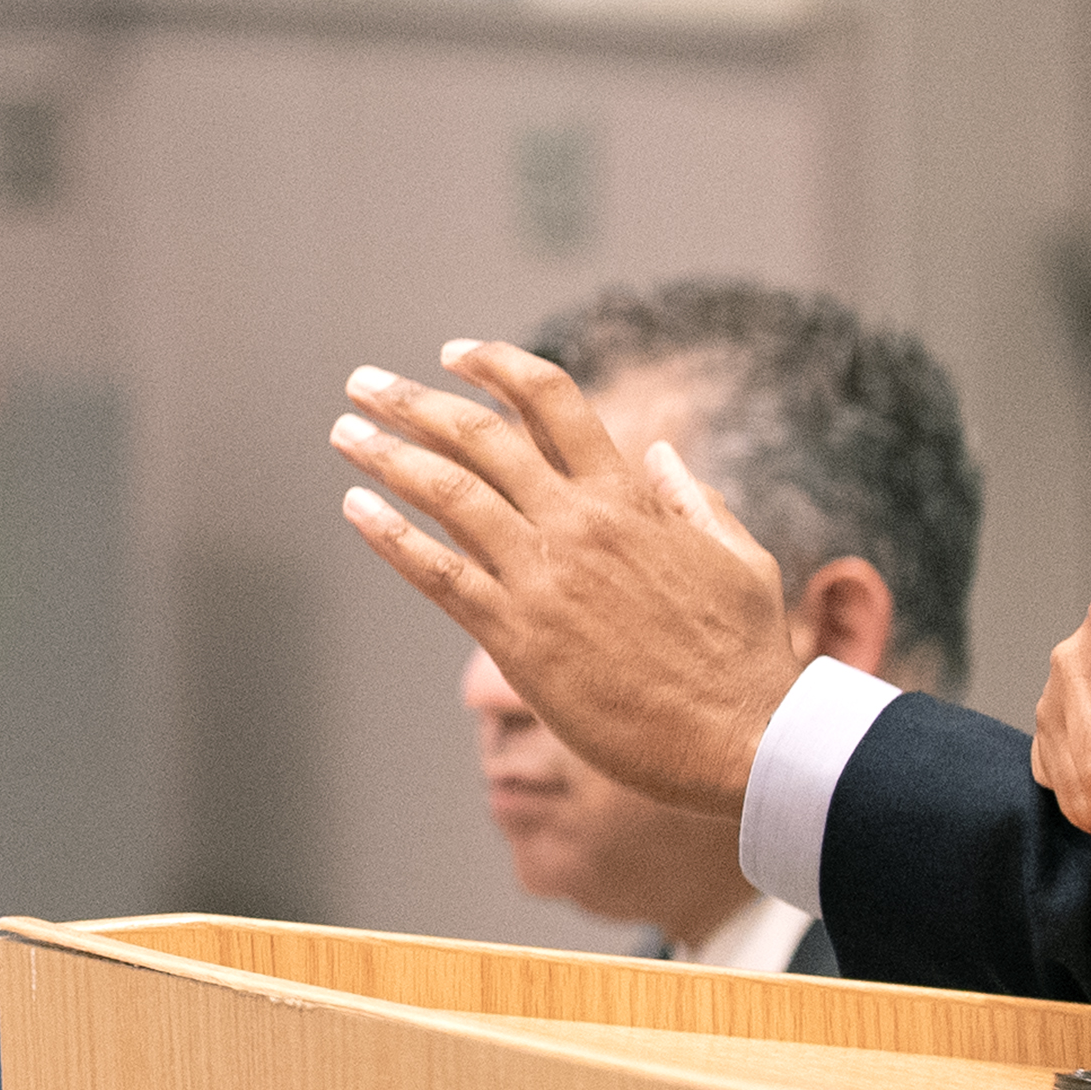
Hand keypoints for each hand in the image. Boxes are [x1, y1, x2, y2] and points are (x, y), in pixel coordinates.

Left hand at [331, 342, 800, 813]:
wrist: (741, 737)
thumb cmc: (746, 655)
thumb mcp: (737, 557)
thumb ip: (693, 500)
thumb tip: (659, 452)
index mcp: (631, 496)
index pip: (552, 400)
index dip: (496, 365)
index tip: (452, 352)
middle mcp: (580, 523)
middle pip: (479, 436)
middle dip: (413, 402)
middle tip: (364, 384)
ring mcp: (545, 578)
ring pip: (448, 495)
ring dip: (386, 456)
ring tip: (344, 431)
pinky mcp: (519, 638)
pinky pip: (439, 574)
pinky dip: (391, 536)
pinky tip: (355, 509)